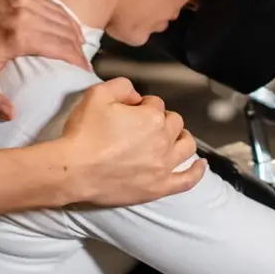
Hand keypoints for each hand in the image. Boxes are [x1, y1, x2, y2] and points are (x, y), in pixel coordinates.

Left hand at [0, 0, 91, 120]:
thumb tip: (12, 115)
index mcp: (19, 37)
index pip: (60, 47)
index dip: (77, 60)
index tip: (84, 72)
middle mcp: (26, 15)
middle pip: (65, 33)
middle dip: (79, 50)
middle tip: (84, 65)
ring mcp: (26, 2)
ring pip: (62, 18)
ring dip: (75, 33)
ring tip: (81, 49)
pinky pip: (54, 6)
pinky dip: (65, 18)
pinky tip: (71, 29)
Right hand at [55, 78, 203, 206]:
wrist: (73, 170)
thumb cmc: (84, 133)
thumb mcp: (97, 95)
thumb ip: (121, 86)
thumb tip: (135, 96)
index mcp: (151, 116)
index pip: (155, 103)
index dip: (142, 105)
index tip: (130, 111)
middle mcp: (163, 140)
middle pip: (174, 122)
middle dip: (162, 119)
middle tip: (144, 125)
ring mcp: (163, 166)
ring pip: (186, 146)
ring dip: (182, 138)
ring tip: (173, 138)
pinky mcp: (159, 187)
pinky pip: (187, 180)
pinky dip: (197, 172)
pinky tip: (201, 165)